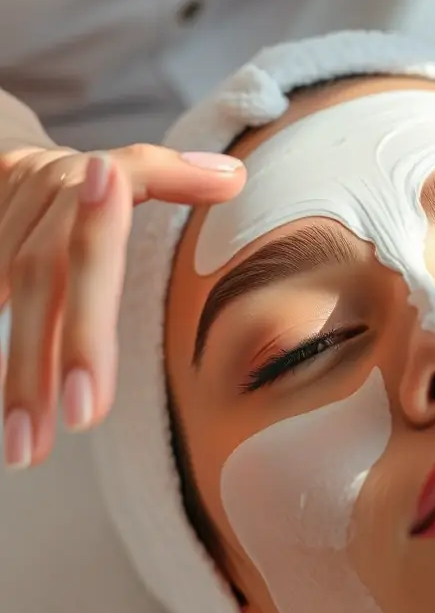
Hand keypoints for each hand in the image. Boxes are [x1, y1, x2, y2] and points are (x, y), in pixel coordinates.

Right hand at [0, 145, 244, 468]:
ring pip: (5, 301)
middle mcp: (41, 206)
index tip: (102, 286)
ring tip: (29, 448)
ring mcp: (5, 229)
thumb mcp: (133, 169)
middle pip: (47, 277)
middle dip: (66, 345)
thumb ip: (174, 178)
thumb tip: (234, 179)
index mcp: (89, 185)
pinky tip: (7, 426)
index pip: (97, 226)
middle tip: (84, 415)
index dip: (99, 234)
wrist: (12, 165)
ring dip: (17, 379)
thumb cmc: (94, 185)